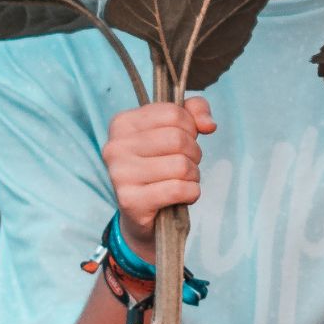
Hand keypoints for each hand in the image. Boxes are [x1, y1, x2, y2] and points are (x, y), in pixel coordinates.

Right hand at [102, 97, 215, 261]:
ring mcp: (119, 174)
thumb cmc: (160, 164)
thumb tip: (208, 124)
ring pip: (181, 165)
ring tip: (181, 180)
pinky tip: (181, 195)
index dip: (190, 127)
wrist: (142, 211)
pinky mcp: (130, 200)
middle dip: (193, 153)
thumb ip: (195, 111)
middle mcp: (115, 147)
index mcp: (123, 123)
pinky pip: (179, 189)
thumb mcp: (177, 129)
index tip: (183, 139)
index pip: (173, 113)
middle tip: (184, 164)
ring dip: (192, 175)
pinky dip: (191, 193)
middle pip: (178, 139)